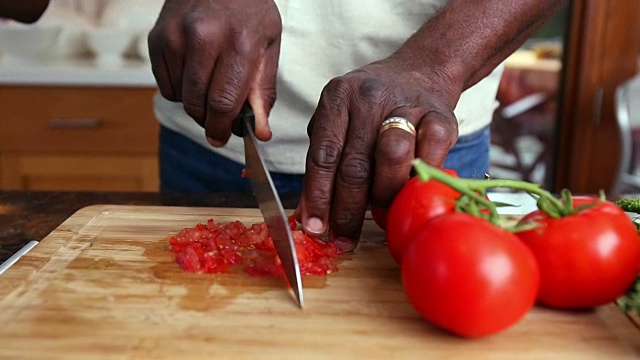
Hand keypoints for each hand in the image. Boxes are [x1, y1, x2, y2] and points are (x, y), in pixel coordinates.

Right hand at [148, 0, 281, 144]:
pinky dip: (180, 88)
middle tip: (220, 117)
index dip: (221, 127)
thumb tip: (260, 133)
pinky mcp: (156, 38)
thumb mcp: (269, 46)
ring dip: (195, 103)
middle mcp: (203, 38)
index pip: (223, 101)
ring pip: (180, 97)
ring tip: (211, 83)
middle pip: (197, 104)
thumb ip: (263, 92)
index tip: (222, 137)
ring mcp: (175, 37)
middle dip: (208, 120)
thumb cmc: (248, 11)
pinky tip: (194, 71)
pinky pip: (165, 84)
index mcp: (239, 42)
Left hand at [296, 57, 460, 251]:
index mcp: (337, 97)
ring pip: (391, 157)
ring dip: (383, 194)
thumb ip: (323, 164)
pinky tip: (410, 192)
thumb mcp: (338, 122)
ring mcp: (406, 103)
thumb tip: (307, 215)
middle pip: (355, 164)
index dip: (318, 197)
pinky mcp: (441, 115)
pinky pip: (430, 155)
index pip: (323, 155)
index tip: (314, 228)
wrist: (421, 71)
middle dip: (347, 210)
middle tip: (344, 239)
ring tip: (378, 212)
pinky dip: (418, 179)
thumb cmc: (372, 107)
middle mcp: (369, 97)